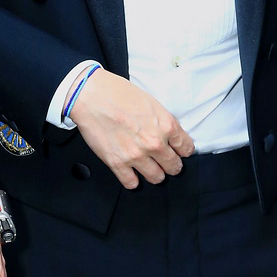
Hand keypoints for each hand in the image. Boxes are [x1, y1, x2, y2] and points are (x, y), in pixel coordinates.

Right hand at [71, 68, 193, 188]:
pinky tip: (130, 172)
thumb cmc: (118, 93)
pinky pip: (132, 183)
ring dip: (154, 173)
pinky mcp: (117, 163)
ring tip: (147, 166)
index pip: (186, 148)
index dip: (182, 151)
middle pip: (174, 167)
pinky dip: (132, 179)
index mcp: (166, 125)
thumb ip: (163, 122)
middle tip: (163, 161)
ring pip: (156, 178)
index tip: (178, 152)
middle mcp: (155, 143)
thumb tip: (170, 135)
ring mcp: (136, 155)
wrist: (90, 95)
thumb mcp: (151, 102)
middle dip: (170, 164)